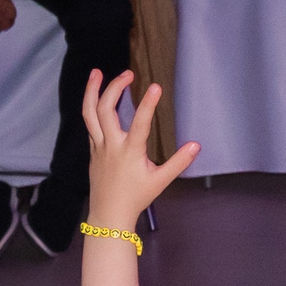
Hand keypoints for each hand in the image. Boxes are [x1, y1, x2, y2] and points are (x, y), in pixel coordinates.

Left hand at [81, 69, 197, 226]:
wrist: (109, 213)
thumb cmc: (136, 197)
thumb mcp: (161, 181)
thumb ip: (179, 162)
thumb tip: (195, 145)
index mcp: (130, 152)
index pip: (140, 123)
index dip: (148, 104)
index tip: (156, 86)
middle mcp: (111, 145)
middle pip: (105, 110)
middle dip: (115, 87)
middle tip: (129, 74)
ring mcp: (99, 146)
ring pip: (90, 113)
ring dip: (92, 91)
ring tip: (97, 72)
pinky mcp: (93, 149)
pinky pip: (89, 123)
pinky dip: (92, 106)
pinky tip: (97, 98)